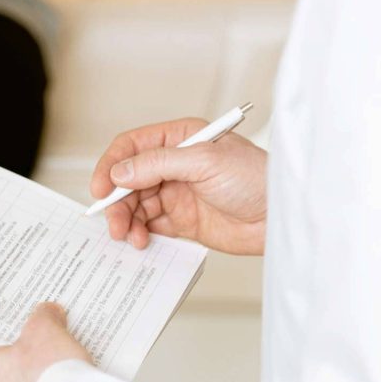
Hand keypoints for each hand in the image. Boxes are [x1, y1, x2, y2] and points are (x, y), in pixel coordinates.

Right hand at [91, 118, 267, 253]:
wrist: (280, 217)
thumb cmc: (256, 178)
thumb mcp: (204, 161)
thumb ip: (158, 165)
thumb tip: (120, 172)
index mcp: (179, 139)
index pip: (132, 147)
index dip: (111, 166)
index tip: (100, 189)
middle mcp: (174, 164)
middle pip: (128, 180)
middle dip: (116, 201)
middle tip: (114, 223)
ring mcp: (177, 193)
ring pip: (135, 205)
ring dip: (127, 220)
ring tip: (129, 237)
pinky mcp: (183, 220)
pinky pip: (150, 226)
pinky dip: (140, 234)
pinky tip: (142, 242)